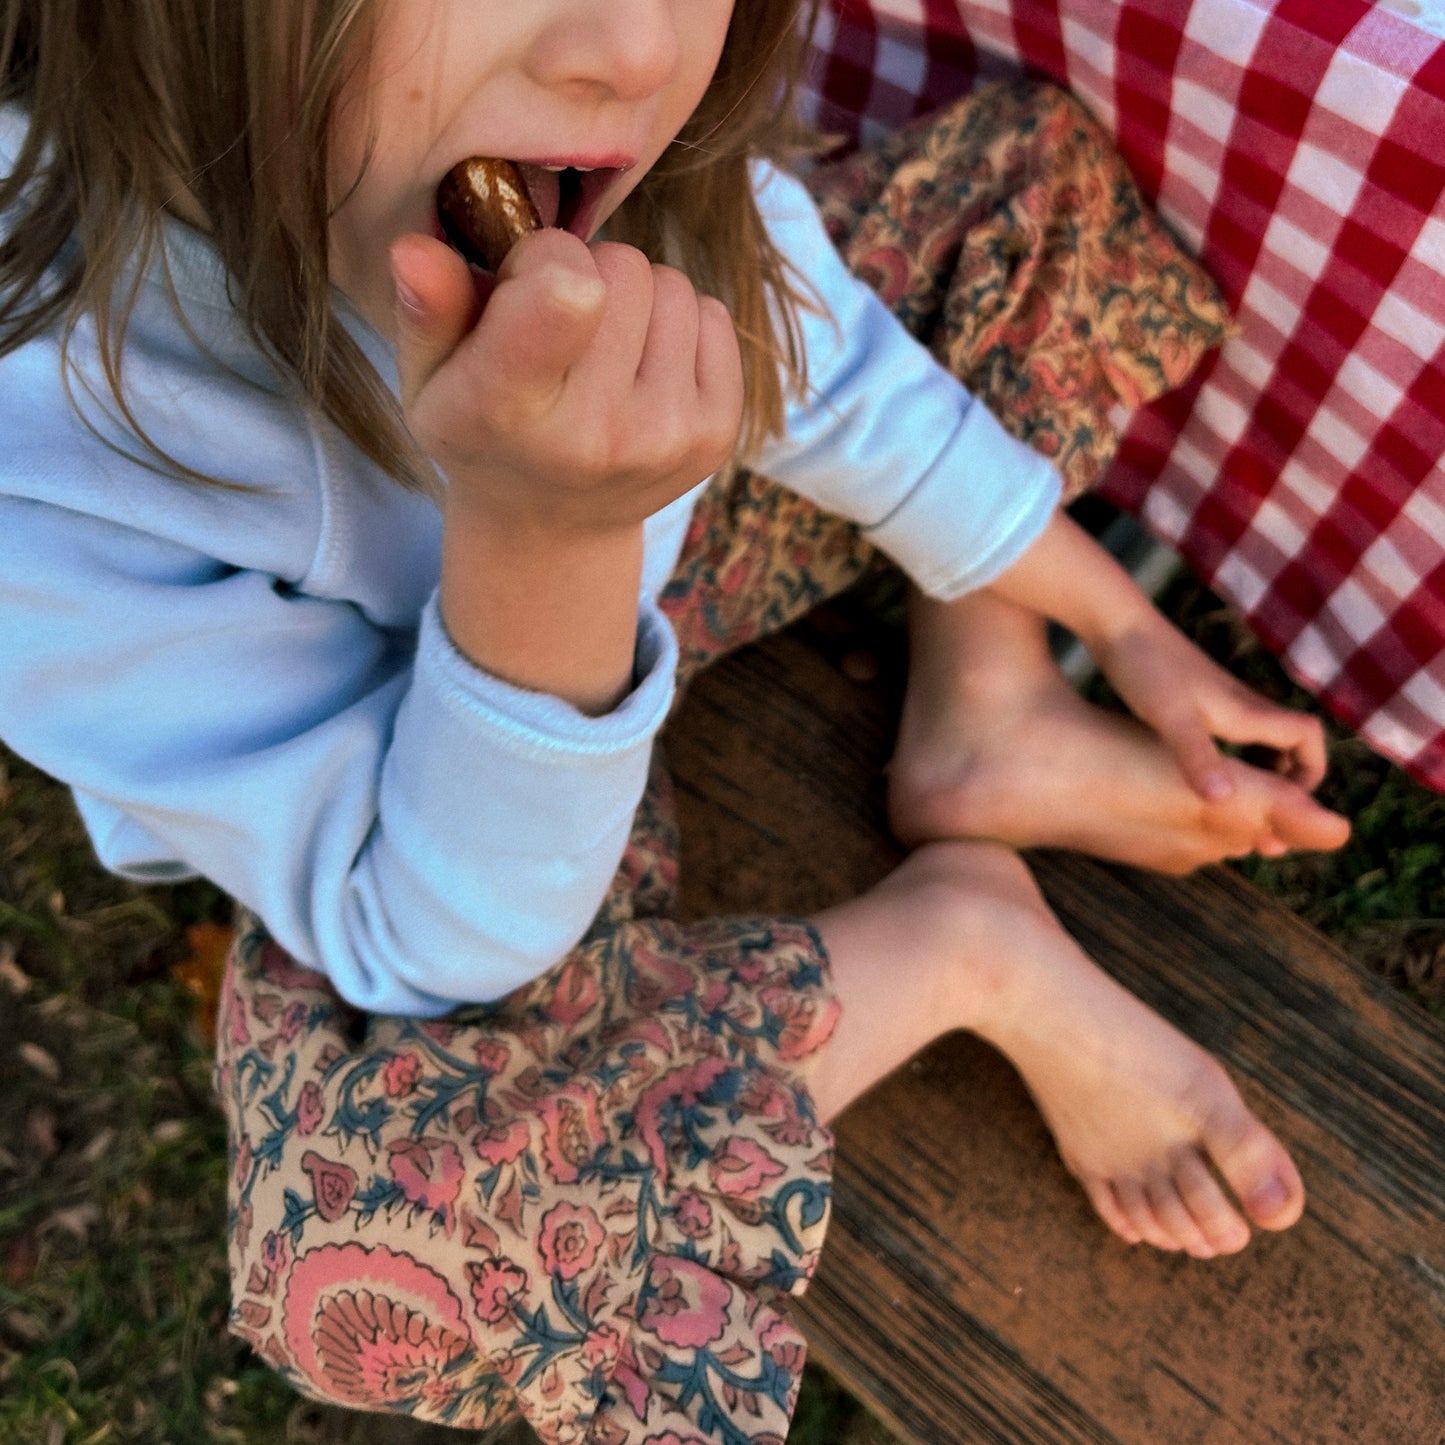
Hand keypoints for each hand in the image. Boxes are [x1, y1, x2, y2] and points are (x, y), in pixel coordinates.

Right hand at [389, 228, 743, 537]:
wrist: (552, 527)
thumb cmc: (483, 432)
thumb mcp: (429, 381)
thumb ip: (425, 311)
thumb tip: (416, 249)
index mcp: (510, 413)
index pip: (565, 291)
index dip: (547, 258)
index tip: (524, 287)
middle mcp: (597, 434)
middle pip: (622, 268)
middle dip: (589, 274)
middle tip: (562, 327)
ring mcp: (667, 438)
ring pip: (672, 285)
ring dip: (636, 299)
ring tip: (600, 349)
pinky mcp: (717, 435)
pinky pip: (713, 316)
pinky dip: (680, 325)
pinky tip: (641, 369)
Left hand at [1094, 609, 1328, 804]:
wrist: (1116, 623)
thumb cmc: (1143, 668)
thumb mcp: (1168, 718)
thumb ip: (1197, 757)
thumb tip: (1226, 798)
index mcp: (1246, 711)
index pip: (1308, 737)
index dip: (1311, 772)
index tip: (1290, 805)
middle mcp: (1241, 704)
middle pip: (1290, 743)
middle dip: (1286, 781)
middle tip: (1261, 820)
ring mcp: (1220, 700)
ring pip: (1260, 740)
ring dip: (1259, 771)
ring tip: (1233, 807)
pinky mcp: (1195, 699)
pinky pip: (1231, 734)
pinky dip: (1231, 759)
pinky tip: (1199, 778)